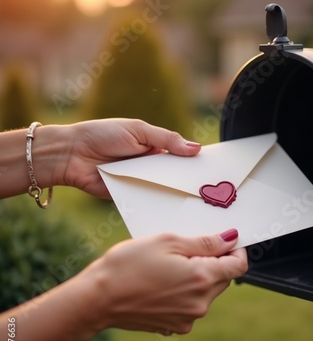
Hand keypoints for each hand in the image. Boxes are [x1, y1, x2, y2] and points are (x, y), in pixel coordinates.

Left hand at [60, 118, 200, 198]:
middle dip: (187, 181)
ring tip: (196, 202)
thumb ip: (167, 139)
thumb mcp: (138, 131)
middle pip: (173, 175)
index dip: (194, 162)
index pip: (179, 156)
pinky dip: (156, 204)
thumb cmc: (103, 135)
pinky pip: (146, 201)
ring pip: (162, 190)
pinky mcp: (128, 196)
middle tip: (209, 189)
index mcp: (153, 147)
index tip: (212, 170)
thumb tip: (196, 148)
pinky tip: (173, 210)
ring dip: (174, 194)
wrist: (71, 154)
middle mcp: (148, 166)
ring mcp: (139, 182)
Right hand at [83, 229, 247, 334]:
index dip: (236, 250)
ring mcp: (188, 319)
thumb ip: (205, 242)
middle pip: (223, 279)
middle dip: (214, 262)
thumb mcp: (168, 242)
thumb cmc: (128, 264)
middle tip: (187, 249)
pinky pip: (191, 306)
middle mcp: (200, 303)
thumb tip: (231, 239)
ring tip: (169, 266)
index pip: (238, 266)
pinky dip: (185, 293)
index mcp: (202, 278)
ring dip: (198, 277)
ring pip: (207, 293)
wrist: (98, 299)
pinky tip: (162, 283)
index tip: (226, 241)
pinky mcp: (175, 327)